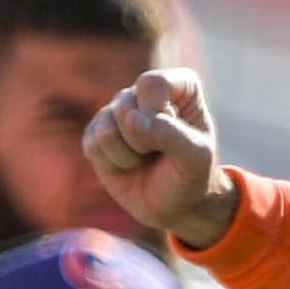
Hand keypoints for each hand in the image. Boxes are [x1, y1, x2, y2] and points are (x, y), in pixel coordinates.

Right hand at [81, 67, 238, 248]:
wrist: (176, 204)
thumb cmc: (192, 174)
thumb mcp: (196, 157)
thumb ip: (171, 134)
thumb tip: (133, 121)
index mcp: (179, 86)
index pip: (153, 83)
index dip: (159, 113)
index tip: (177, 133)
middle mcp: (144, 92)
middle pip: (126, 106)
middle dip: (145, 140)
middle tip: (162, 153)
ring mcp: (118, 110)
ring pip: (107, 126)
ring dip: (130, 155)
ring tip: (147, 159)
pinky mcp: (96, 132)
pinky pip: (93, 144)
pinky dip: (114, 163)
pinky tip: (130, 165)